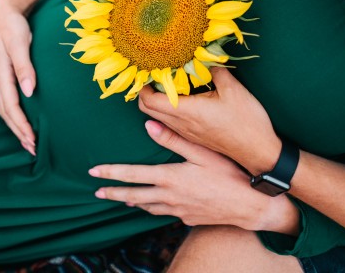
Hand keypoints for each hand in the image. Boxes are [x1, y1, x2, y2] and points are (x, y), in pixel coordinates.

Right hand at [0, 0, 49, 154]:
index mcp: (1, 73)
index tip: (32, 139)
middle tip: (32, 148)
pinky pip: (6, 100)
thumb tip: (30, 91)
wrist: (2, 10)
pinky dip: (13, 114)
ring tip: (28, 141)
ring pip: (4, 108)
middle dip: (18, 132)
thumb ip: (25, 66)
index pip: (11, 106)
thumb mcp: (20, 43)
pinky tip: (22, 120)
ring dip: (15, 126)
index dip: (21, 125)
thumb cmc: (12, 26)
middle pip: (5, 112)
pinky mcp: (1, 75)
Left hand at [89, 121, 298, 233]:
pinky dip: (152, 208)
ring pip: (147, 207)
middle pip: (133, 196)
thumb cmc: (229, 175)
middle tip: (97, 192)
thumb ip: (173, 139)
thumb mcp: (202, 152)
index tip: (94, 173)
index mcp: (169, 177)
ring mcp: (178, 211)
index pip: (133, 175)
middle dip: (114, 193)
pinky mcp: (187, 219)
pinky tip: (152, 206)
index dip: (112, 173)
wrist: (250, 206)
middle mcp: (169, 197)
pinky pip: (163, 213)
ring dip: (132, 202)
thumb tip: (148, 125)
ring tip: (121, 199)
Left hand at [138, 67, 281, 174]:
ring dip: (155, 101)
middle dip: (144, 92)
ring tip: (165, 84)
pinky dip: (166, 110)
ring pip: (158, 117)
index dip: (142, 86)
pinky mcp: (193, 137)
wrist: (258, 152)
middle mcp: (181, 124)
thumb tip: (203, 58)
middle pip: (147, 110)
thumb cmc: (246, 121)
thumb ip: (214, 71)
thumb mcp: (233, 90)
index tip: (146, 71)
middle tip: (153, 75)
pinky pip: (170, 123)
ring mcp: (186, 133)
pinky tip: (180, 99)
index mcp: (186, 112)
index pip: (150, 101)